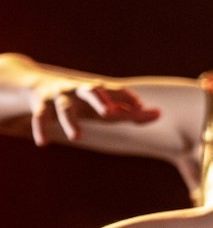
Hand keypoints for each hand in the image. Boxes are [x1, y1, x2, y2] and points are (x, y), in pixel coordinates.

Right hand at [29, 80, 158, 144]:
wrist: (37, 84)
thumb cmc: (82, 100)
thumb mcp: (104, 105)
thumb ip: (131, 112)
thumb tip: (159, 114)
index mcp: (97, 90)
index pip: (114, 90)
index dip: (126, 97)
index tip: (139, 106)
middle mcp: (78, 90)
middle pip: (90, 92)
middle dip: (99, 101)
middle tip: (110, 113)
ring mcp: (59, 97)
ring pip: (64, 108)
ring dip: (70, 122)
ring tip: (78, 138)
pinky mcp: (40, 106)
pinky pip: (40, 118)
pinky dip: (40, 129)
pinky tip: (43, 143)